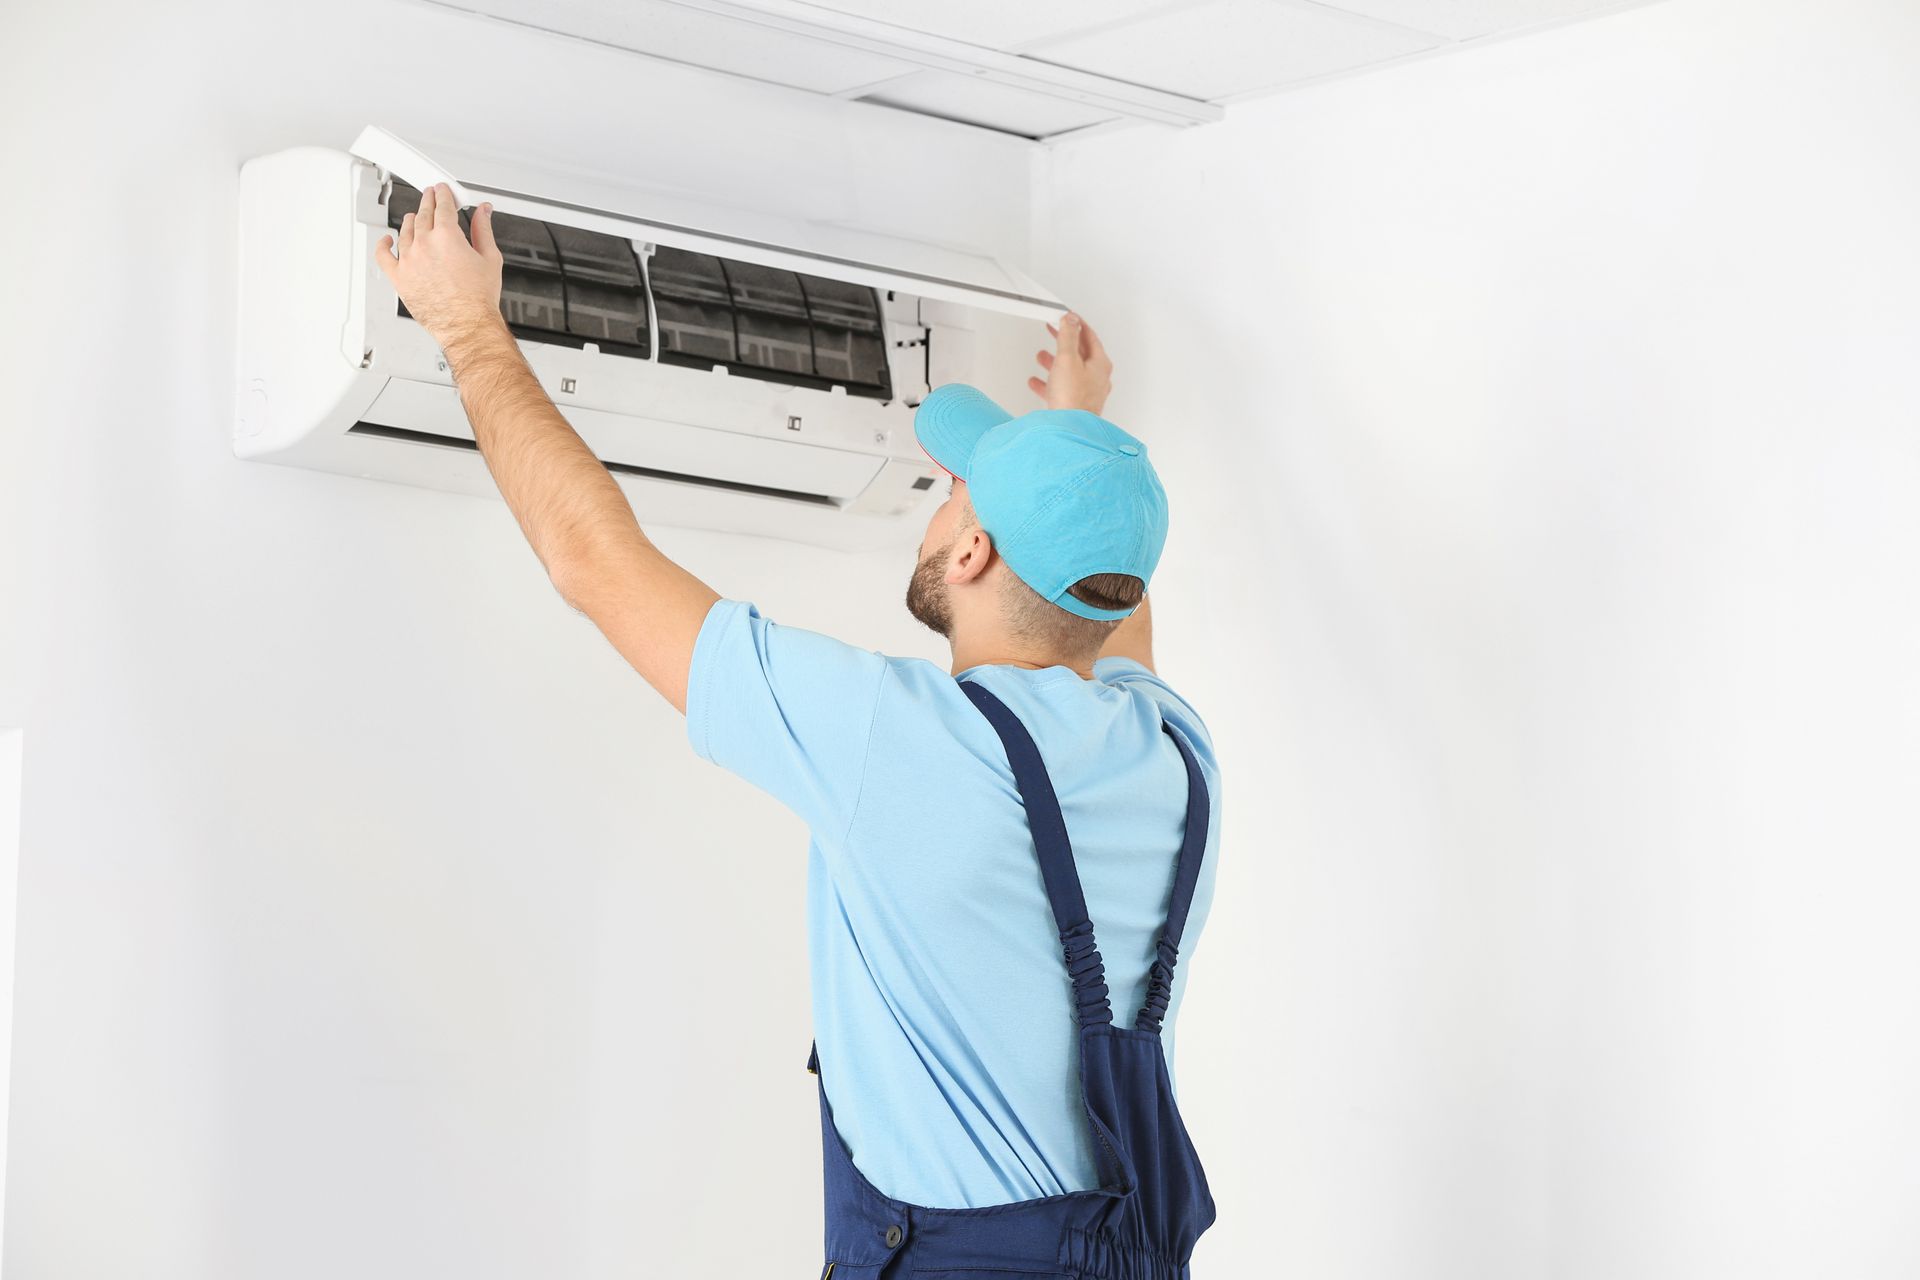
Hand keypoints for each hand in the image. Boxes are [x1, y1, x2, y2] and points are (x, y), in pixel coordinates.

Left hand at [374, 182, 504, 343]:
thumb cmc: (478, 299)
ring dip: (411, 220)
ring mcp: (408, 260)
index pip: (442, 206)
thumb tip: (483, 212)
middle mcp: (424, 244)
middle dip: (428, 202)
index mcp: (447, 236)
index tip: (441, 191)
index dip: (442, 195)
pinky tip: (386, 240)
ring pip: (405, 231)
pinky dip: (383, 245)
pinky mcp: (399, 277)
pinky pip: (383, 256)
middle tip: (430, 197)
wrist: (467, 325)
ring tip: (414, 217)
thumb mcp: (489, 258)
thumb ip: (483, 230)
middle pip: (423, 215)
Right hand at [1028, 312, 1112, 415]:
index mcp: (1100, 364)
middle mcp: (1097, 378)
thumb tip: (1071, 319)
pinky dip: (1049, 382)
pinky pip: (1061, 389)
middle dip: (1064, 342)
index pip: (1090, 336)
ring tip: (1042, 355)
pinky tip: (1037, 382)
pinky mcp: (1075, 405)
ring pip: (1069, 371)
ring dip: (1054, 362)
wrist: (1069, 429)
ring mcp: (1087, 393)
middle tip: (1054, 331)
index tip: (1067, 316)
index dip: (1077, 324)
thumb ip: (1068, 337)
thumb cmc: (1072, 399)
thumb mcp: (1067, 359)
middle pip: (1080, 353)